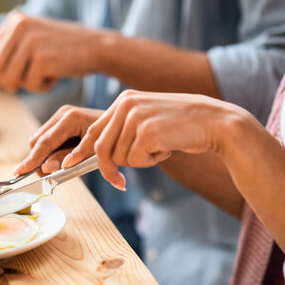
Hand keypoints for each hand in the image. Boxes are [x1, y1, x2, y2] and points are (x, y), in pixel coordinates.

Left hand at [0, 11, 108, 92]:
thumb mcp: (31, 49)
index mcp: (14, 21)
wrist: (95, 46)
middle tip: (28, 81)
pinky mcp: (43, 57)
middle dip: (9, 82)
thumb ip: (7, 62)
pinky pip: (31, 85)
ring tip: (45, 75)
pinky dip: (42, 87)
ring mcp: (31, 41)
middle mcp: (19, 26)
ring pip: (12, 79)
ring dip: (27, 85)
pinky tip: (55, 75)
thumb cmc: (61, 50)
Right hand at [14, 105, 103, 175]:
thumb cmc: (111, 139)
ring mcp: (61, 115)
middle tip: (46, 177)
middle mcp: (62, 113)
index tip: (19, 172)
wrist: (123, 124)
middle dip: (37, 160)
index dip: (31, 159)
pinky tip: (65, 158)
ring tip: (62, 167)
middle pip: (37, 141)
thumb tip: (46, 168)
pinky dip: (50, 151)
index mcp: (70, 118)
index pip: (44, 142)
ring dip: (45, 157)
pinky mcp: (61, 120)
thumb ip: (68, 159)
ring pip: (40, 140)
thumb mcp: (93, 153)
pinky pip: (47, 139)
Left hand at [62, 90, 246, 189]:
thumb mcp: (148, 120)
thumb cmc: (182, 126)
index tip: (69, 165)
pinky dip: (151, 161)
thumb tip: (100, 154)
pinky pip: (135, 161)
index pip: (94, 130)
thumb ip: (124, 130)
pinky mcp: (146, 131)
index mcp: (124, 101)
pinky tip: (167, 147)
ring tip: (161, 146)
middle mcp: (125, 105)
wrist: (215, 122)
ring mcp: (135, 117)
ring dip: (140, 161)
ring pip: (119, 157)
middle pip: (101, 148)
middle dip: (108, 170)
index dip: (80, 151)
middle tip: (120, 183)